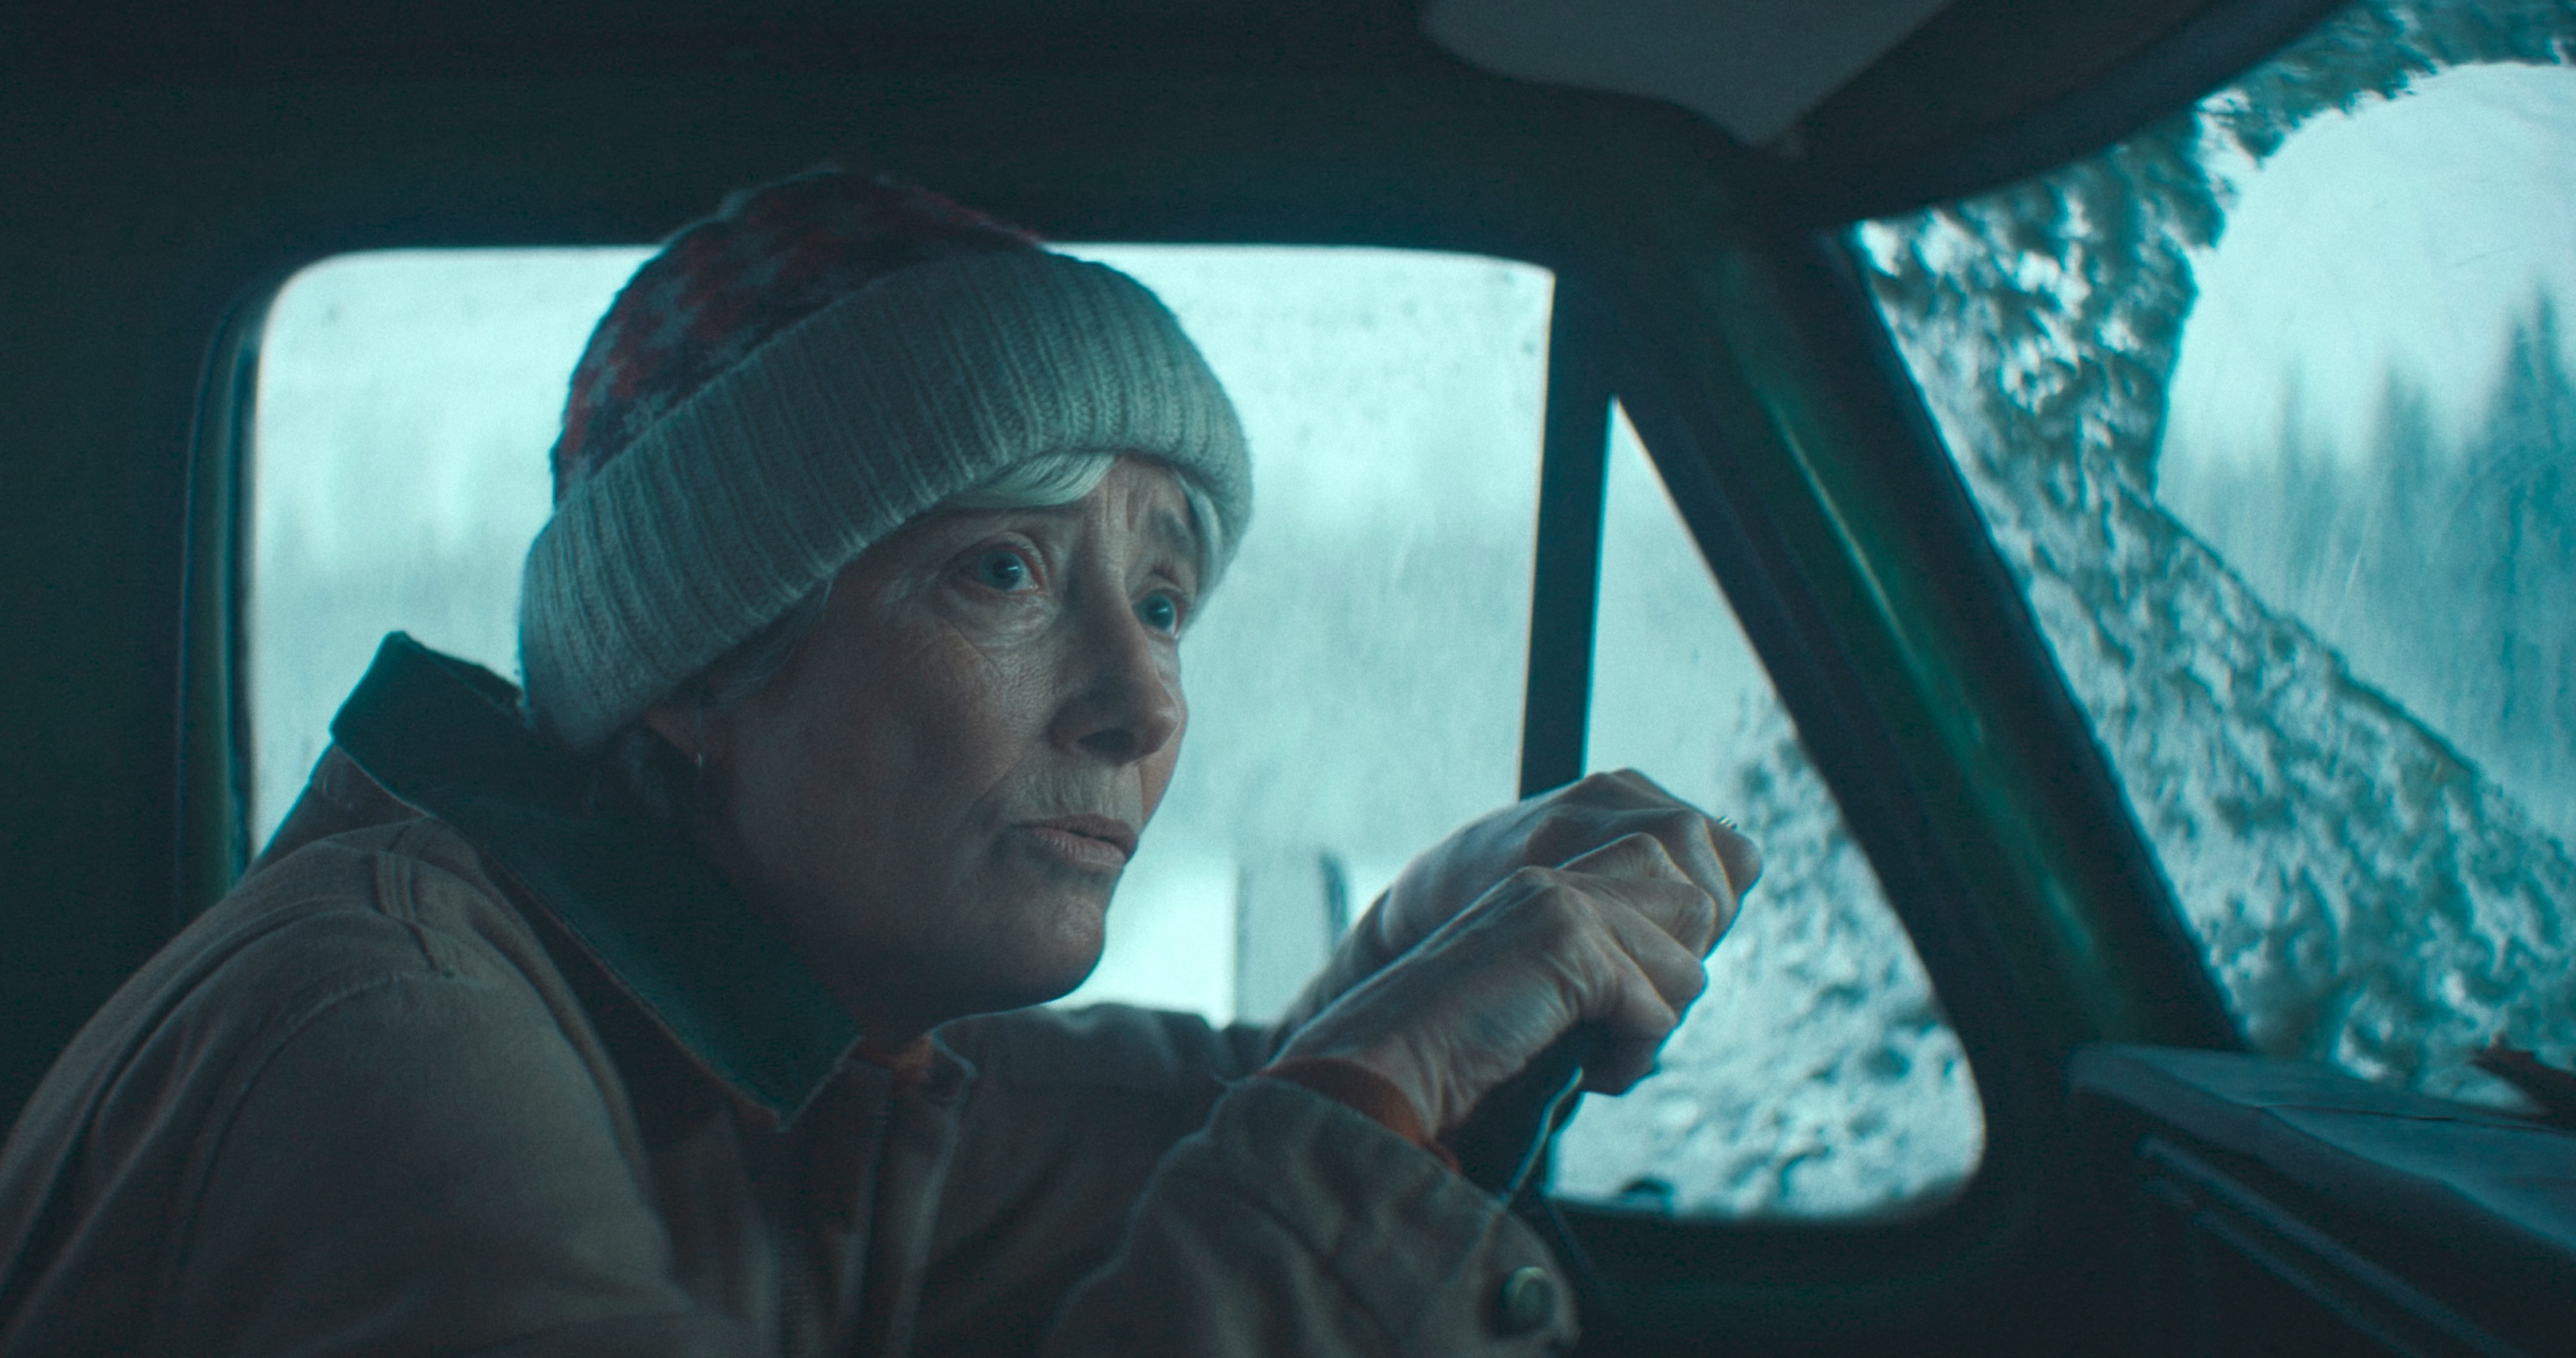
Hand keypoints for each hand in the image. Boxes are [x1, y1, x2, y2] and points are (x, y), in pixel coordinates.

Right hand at [1271, 832, 1731, 1134]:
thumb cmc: (1459, 1050)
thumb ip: (1598, 971)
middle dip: (1675, 983)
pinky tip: (1585, 1070)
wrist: (1389, 1061)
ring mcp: (1565, 907)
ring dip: (1651, 1028)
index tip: (1637, 1009)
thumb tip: (1683, 984)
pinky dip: (1630, 1057)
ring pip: (1687, 965)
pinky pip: (1656, 1010)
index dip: (1675, 949)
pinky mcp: (1571, 948)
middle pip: (1696, 907)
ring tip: (1595, 1055)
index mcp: (1550, 884)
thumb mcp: (1541, 993)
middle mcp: (1561, 881)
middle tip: (1619, 1035)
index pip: (1669, 877)